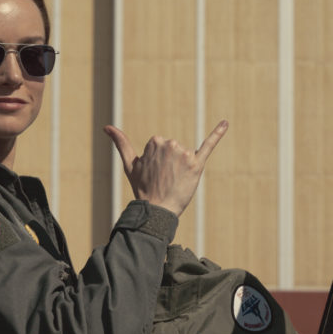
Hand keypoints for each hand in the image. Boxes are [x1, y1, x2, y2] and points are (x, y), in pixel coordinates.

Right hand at [104, 120, 227, 216]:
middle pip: (175, 149)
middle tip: (164, 179)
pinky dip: (218, 133)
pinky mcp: (197, 164)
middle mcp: (170, 144)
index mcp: (156, 141)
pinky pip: (209, 145)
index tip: (155, 173)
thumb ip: (120, 143)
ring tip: (174, 181)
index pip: (163, 146)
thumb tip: (106, 127)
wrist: (157, 210)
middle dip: (171, 164)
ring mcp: (184, 154)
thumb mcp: (130, 164)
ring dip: (182, 168)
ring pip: (186, 155)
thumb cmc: (142, 188)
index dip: (159, 162)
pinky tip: (226, 123)